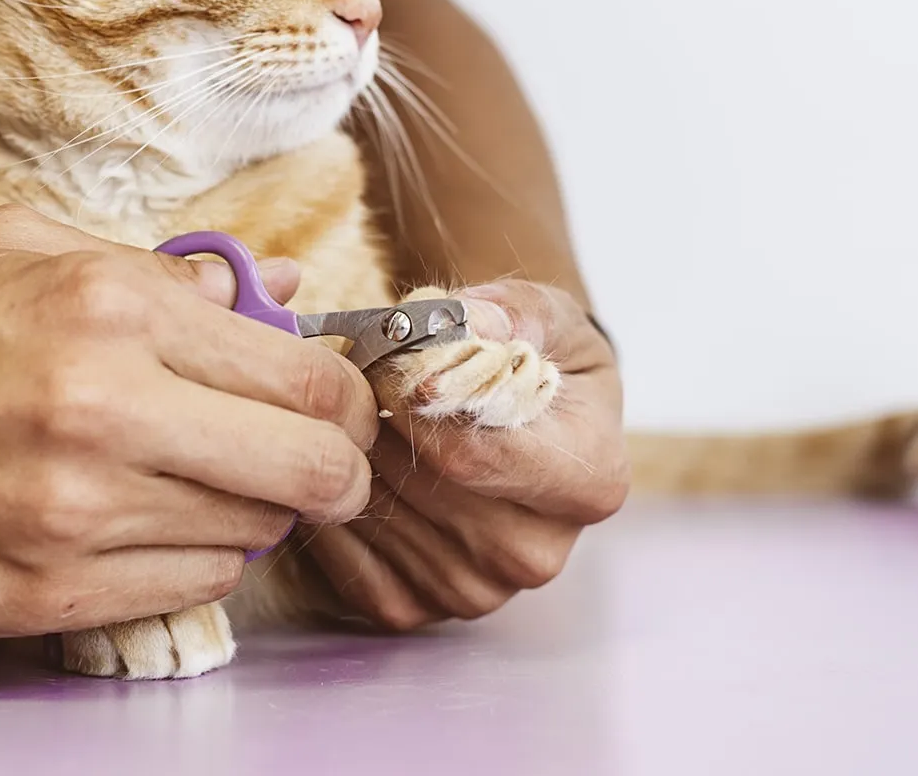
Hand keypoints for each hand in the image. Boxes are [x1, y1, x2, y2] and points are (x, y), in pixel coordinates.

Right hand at [0, 205, 377, 640]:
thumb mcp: (10, 253)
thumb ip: (152, 268)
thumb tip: (265, 291)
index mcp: (106, 305)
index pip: (305, 375)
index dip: (344, 400)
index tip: (337, 408)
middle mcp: (105, 407)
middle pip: (311, 466)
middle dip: (335, 470)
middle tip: (318, 467)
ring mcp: (78, 512)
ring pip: (254, 534)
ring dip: (248, 514)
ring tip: (190, 482)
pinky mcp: (47, 592)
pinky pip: (188, 589)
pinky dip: (190, 561)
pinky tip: (142, 526)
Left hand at [300, 280, 627, 627]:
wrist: (521, 411)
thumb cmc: (534, 356)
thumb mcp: (542, 313)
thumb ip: (510, 311)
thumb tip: (470, 325)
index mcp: (588, 482)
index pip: (471, 454)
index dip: (410, 399)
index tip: (383, 358)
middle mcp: (540, 552)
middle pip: (419, 485)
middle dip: (374, 420)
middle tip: (356, 374)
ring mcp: (480, 591)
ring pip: (378, 516)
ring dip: (347, 456)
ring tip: (355, 414)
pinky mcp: (421, 607)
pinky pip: (347, 561)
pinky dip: (329, 506)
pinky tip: (341, 462)